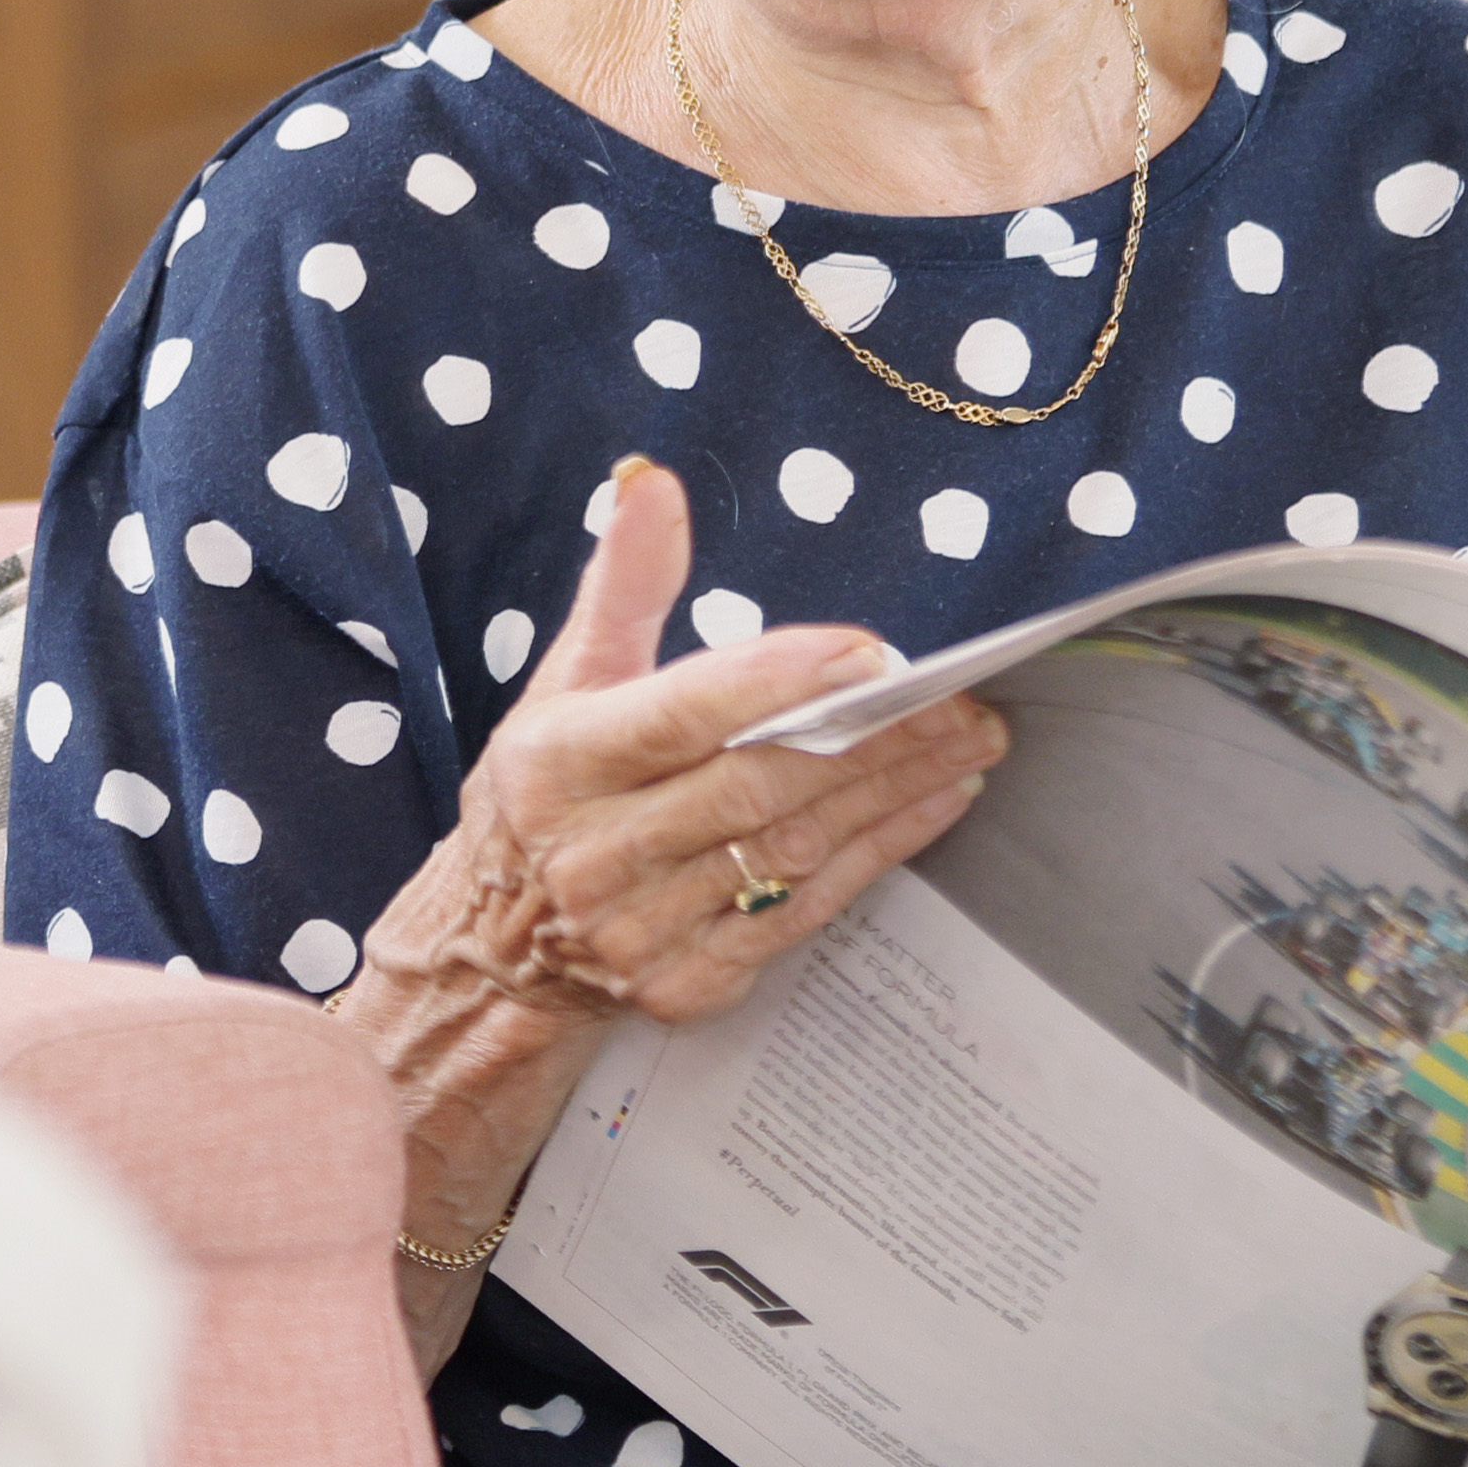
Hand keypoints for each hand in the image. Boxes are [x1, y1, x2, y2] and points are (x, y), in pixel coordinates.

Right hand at [359, 457, 1006, 1040]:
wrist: (498, 949)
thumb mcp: (565, 681)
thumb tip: (652, 483)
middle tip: (960, 699)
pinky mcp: (686, 983)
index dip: (781, 683)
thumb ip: (623, 584)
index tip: (872, 654)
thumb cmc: (548, 792)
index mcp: (562, 762)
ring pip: (793, 849)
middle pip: (758, 785)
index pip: (686, 714)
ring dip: (894, 793)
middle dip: (872, 740)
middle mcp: (595, 852)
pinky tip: (934, 804)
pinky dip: (878, 855)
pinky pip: (802, 912)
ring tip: (969, 741)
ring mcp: (641, 928)